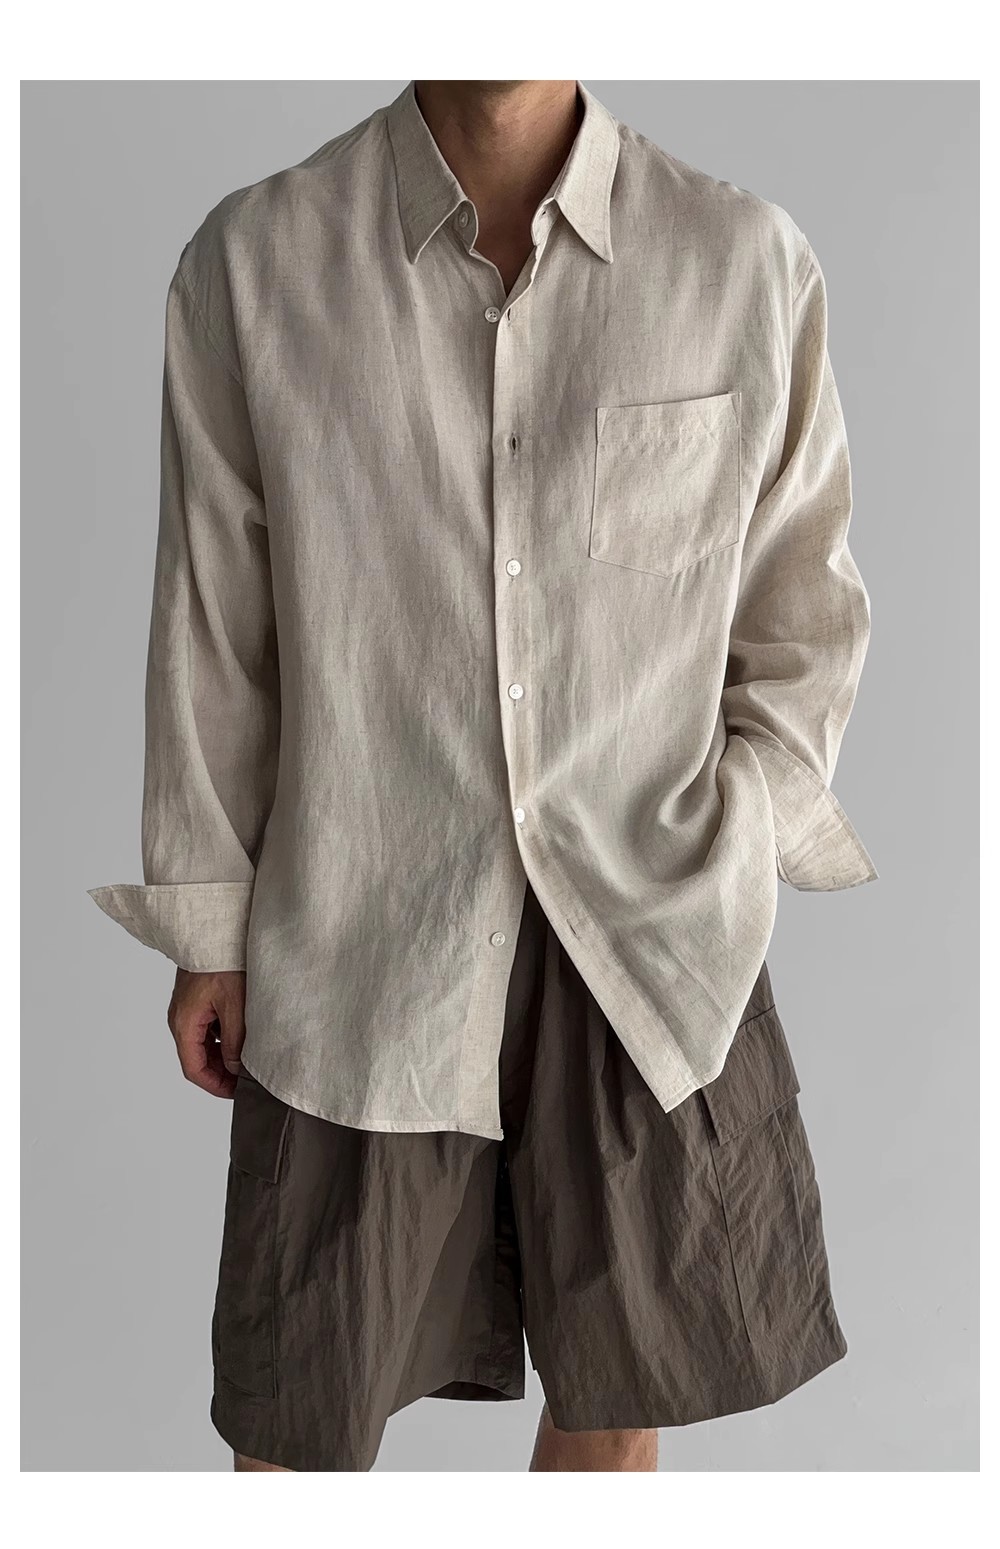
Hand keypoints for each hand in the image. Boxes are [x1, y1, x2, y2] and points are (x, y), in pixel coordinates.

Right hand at [167, 969, 246, 1097]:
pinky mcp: (196, 999)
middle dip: (220, 1074)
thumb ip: (235, 1041)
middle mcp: (180, 1018)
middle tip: (247, 1081)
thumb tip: (235, 1070)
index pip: (194, 1069)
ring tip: (248, 1061)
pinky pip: (206, 1027)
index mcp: (184, 1022)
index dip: (215, 1086)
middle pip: (196, 1058)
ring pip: (202, 1044)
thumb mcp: (235, 1005)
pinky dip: (222, 1038)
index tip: (236, 1093)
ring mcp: (187, 1008)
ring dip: (222, 1056)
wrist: (215, 927)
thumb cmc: (223, 960)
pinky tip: (243, 1037)